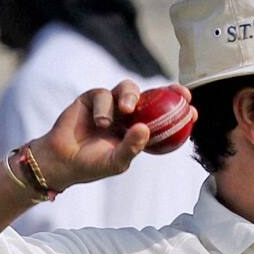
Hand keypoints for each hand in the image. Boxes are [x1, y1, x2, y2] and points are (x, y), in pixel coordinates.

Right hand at [29, 80, 195, 190]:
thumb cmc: (92, 165)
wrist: (61, 161)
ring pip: (128, 88)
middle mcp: (128, 114)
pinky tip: (100, 123)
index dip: (178, 109)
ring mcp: (110, 105)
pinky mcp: (91, 99)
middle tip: (176, 94)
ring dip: (130, 95)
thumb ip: (132, 147)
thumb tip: (146, 129)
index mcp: (139, 128)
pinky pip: (103, 94)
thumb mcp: (116, 162)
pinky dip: (104, 107)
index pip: (163, 115)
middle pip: (151, 95)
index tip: (192, 108)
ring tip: (126, 110)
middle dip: (166, 91)